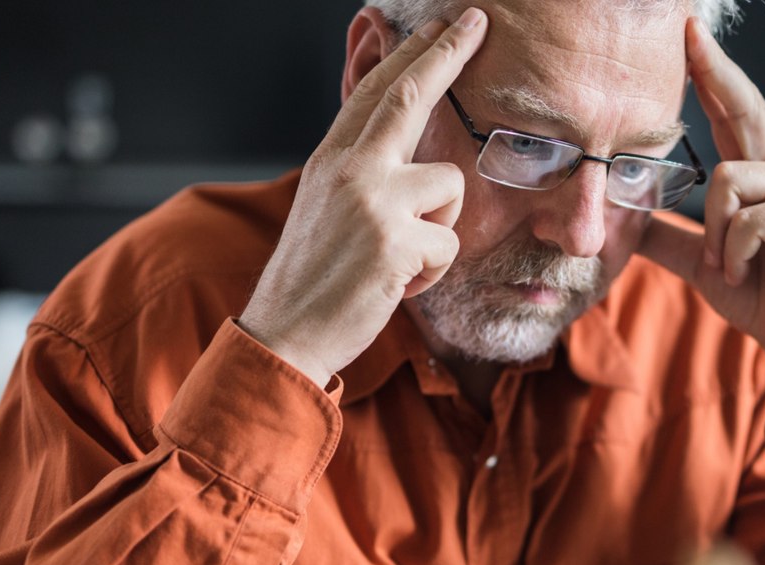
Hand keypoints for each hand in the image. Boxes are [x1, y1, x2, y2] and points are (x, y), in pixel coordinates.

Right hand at [239, 9, 487, 386]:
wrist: (286, 334)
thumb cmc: (315, 280)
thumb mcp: (327, 210)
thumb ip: (362, 175)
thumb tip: (400, 150)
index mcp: (332, 160)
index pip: (376, 92)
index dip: (413, 56)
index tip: (442, 26)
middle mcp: (349, 168)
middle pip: (410, 96)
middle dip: (447, 54)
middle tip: (479, 20)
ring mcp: (372, 200)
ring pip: (450, 185)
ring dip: (439, 230)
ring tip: (400, 260)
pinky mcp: (394, 240)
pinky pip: (449, 245)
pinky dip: (432, 274)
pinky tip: (397, 285)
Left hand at [637, 17, 764, 392]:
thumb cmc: (760, 296)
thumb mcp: (702, 262)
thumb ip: (669, 236)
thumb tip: (626, 219)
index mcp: (757, 179)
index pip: (731, 114)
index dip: (712, 75)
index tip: (690, 37)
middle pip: (747, 109)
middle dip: (717, 72)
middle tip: (690, 33)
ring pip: (731, 178)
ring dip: (714, 231)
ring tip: (724, 265)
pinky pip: (750, 219)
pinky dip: (733, 252)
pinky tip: (742, 274)